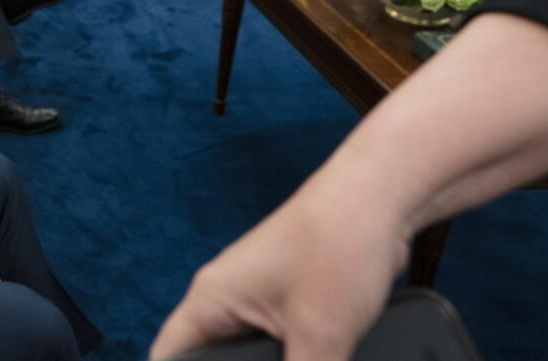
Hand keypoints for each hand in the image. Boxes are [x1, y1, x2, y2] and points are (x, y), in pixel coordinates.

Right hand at [149, 178, 407, 360]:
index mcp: (211, 301)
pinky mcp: (293, 304)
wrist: (379, 202)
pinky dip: (295, 360)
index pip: (168, 356)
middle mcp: (228, 301)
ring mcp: (260, 301)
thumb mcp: (318, 332)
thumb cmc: (334, 243)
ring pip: (250, 356)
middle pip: (210, 358)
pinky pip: (281, 348)